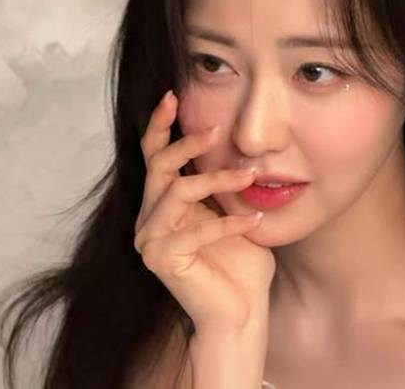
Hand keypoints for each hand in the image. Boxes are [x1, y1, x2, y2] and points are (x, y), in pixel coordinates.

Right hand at [134, 90, 275, 334]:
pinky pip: (195, 231)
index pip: (154, 156)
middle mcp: (150, 218)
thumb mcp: (232, 210)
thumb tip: (241, 146)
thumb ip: (224, 183)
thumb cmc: (241, 260)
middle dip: (186, 144)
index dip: (159, 125)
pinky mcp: (162, 260)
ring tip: (251, 176)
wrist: (243, 308)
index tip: (173, 95)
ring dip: (216, 180)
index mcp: (163, 203)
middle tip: (216, 131)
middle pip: (158, 166)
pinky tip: (254, 220)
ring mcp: (151, 240)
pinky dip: (228, 223)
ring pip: (177, 192)